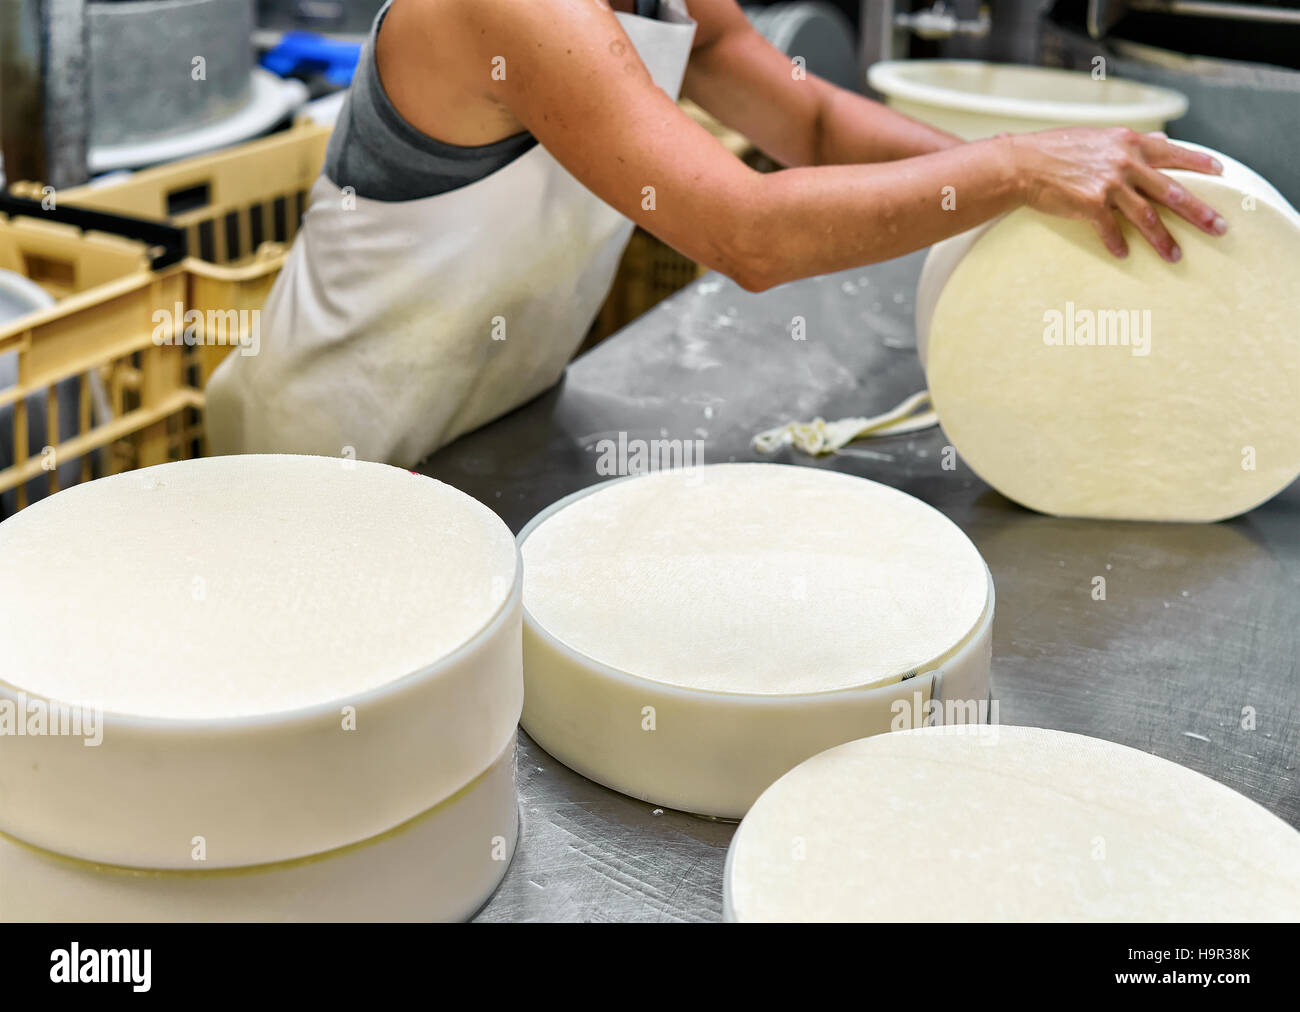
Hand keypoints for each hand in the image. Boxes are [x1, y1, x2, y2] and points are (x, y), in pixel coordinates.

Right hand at [1006, 127, 1227, 261]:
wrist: (1022, 163)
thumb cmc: (1056, 149)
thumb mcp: (1099, 138)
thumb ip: (1129, 144)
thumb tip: (1159, 144)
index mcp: (1129, 143)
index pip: (1174, 153)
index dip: (1200, 163)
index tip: (1222, 173)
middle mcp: (1124, 162)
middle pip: (1171, 191)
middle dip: (1198, 212)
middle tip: (1220, 228)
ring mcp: (1108, 184)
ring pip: (1146, 215)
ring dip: (1162, 239)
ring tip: (1175, 256)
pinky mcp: (1090, 204)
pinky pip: (1110, 229)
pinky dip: (1117, 243)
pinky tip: (1122, 254)